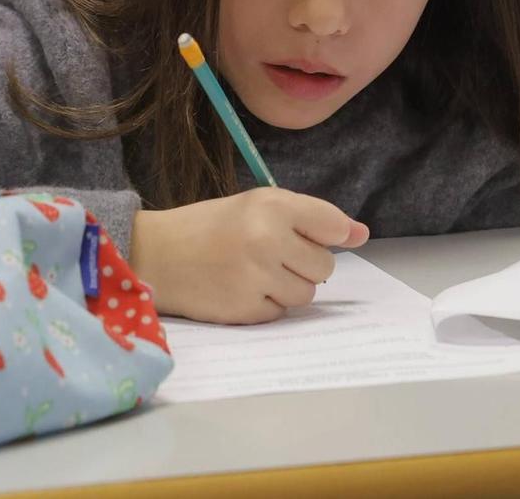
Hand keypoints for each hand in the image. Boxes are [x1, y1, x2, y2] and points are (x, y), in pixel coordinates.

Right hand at [132, 189, 368, 324]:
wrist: (157, 254)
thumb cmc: (211, 226)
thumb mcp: (258, 206)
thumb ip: (311, 218)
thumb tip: (362, 234)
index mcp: (271, 206)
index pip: (332, 225)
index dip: (329, 234)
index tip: (315, 237)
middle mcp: (267, 239)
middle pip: (325, 266)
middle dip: (305, 263)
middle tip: (272, 253)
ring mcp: (257, 277)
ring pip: (307, 294)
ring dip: (288, 286)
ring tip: (255, 271)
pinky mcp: (246, 309)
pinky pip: (281, 313)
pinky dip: (267, 303)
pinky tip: (241, 288)